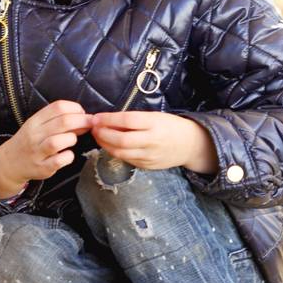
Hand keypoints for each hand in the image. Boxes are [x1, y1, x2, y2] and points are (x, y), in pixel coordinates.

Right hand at [0, 100, 92, 197]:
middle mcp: (35, 135)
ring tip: (72, 140)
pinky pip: (59, 161)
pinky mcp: (42, 168)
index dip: (75, 108)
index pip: (58, 107)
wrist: (10, 162)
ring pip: (58, 141)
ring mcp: (37, 152)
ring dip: (72, 139)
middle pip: (62, 122)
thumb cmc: (30, 141)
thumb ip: (57, 119)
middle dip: (81, 121)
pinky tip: (67, 155)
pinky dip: (68, 156)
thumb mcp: (38, 124)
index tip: (82, 113)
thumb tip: (84, 117)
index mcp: (35, 121)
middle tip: (90, 124)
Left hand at [89, 110, 217, 173]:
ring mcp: (149, 155)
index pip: (127, 120)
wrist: (189, 145)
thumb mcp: (155, 116)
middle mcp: (151, 140)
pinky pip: (126, 159)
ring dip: (105, 144)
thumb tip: (108, 119)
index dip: (108, 119)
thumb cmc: (170, 126)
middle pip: (121, 140)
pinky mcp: (146, 166)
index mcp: (154, 124)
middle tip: (93, 128)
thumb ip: (134, 119)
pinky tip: (109, 145)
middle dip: (103, 134)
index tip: (96, 117)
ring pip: (120, 152)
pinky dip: (114, 152)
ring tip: (98, 136)